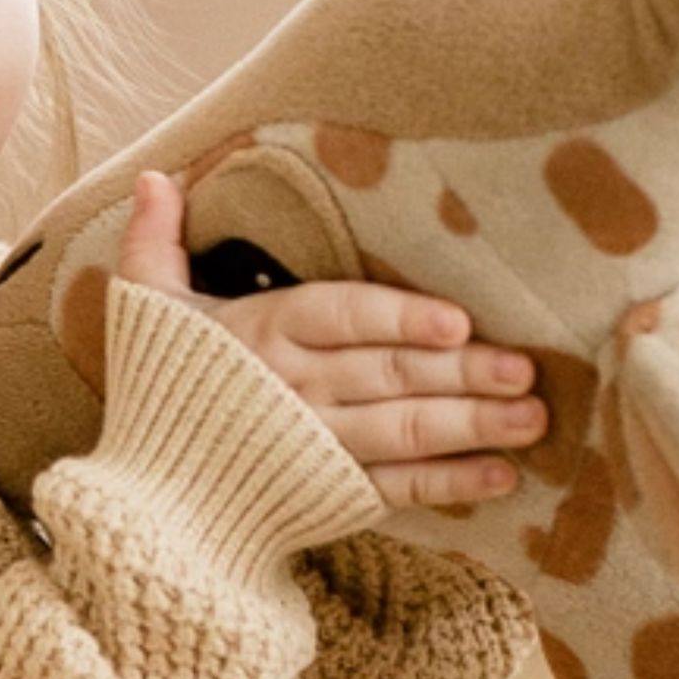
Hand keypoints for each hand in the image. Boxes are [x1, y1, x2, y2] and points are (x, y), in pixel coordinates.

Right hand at [114, 171, 546, 508]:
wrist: (148, 501)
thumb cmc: (161, 390)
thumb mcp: (146, 311)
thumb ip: (153, 242)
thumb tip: (152, 177)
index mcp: (261, 334)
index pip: (340, 319)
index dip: (398, 319)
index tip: (455, 322)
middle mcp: (295, 390)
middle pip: (388, 377)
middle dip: (462, 374)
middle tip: (525, 370)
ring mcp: (317, 447)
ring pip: (403, 432)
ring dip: (473, 425)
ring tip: (532, 418)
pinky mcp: (331, 496)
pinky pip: (398, 489)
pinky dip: (450, 485)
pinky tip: (502, 475)